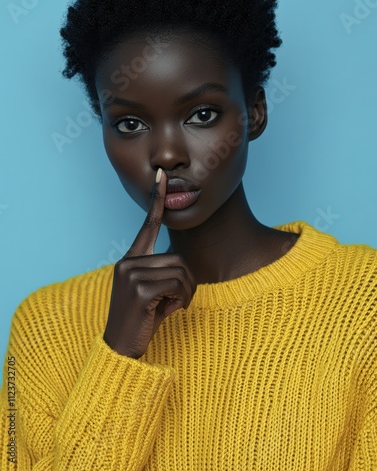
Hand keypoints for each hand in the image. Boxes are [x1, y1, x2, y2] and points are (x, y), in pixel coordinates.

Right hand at [103, 168, 196, 357]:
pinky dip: (183, 299)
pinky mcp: (140, 289)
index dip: (157, 201)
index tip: (162, 177)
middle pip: (178, 258)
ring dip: (187, 292)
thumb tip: (183, 266)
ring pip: (181, 271)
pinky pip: (178, 285)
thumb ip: (162, 273)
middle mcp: (128, 262)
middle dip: (187, 282)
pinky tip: (171, 310)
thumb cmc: (141, 320)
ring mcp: (132, 275)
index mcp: (131, 260)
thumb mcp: (152, 292)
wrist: (121, 348)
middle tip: (178, 300)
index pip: (148, 225)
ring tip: (173, 306)